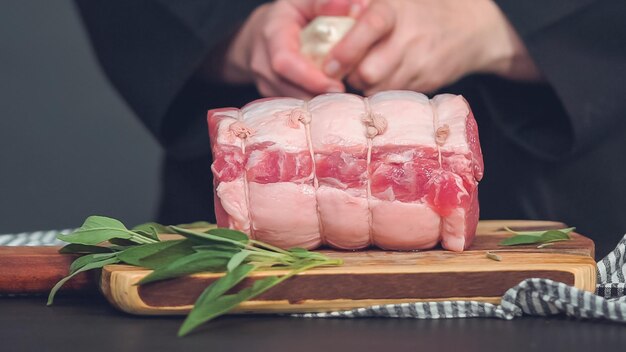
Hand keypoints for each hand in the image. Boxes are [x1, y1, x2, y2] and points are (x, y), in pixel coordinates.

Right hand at [220, 0, 359, 98]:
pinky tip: (329, 104)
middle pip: (288, 88)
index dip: (310, 78)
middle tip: (346, 100)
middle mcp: (262, 62)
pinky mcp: (271, 95)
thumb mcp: (305, 2)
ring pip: (290, 101)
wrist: (259, 33)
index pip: (285, 62)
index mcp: (272, 34)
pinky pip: (291, 106)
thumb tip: (360, 7)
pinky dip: (311, 106)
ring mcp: (264, 82)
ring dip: (316, 105)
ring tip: (341, 104)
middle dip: (318, 96)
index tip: (337, 86)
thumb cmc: (289, 15)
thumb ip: (328, 4)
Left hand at [323, 0, 541, 94]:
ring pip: (379, 88)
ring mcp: (421, 63)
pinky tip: (384, 79)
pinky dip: (383, 92)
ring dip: (365, 86)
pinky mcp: (428, 84)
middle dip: (351, 75)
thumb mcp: (395, 0)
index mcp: (396, 10)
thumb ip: (363, 9)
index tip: (329, 65)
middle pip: (369, 71)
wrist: (473, 29)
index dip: (347, 48)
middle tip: (345, 71)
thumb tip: (330, 17)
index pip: (370, 26)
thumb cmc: (420, 12)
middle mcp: (410, 37)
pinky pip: (394, 95)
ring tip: (365, 74)